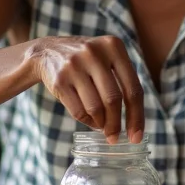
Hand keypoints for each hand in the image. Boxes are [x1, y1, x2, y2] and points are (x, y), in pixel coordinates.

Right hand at [29, 35, 144, 142]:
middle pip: (113, 100)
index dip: (137, 116)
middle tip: (115, 137)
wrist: (47, 51)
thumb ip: (123, 81)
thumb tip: (134, 122)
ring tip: (102, 126)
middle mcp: (94, 53)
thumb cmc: (87, 61)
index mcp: (113, 46)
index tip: (136, 136)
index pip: (133, 88)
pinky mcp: (60, 80)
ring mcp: (75, 66)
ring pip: (95, 108)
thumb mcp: (107, 58)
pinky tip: (89, 120)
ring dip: (101, 124)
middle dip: (116, 124)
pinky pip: (78, 111)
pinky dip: (86, 121)